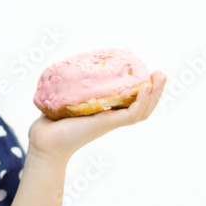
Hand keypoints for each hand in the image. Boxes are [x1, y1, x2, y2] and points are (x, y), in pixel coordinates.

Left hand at [27, 72, 167, 164]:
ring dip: (155, 94)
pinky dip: (141, 101)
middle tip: (160, 74)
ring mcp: (111, 122)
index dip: (144, 90)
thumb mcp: (66, 99)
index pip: (132, 103)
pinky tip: (144, 88)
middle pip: (143, 107)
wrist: (45, 140)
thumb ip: (71, 85)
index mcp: (106, 113)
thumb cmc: (51, 122)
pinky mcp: (108, 123)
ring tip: (159, 77)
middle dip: (156, 90)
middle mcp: (112, 118)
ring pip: (142, 111)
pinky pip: (131, 114)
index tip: (147, 73)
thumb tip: (70, 64)